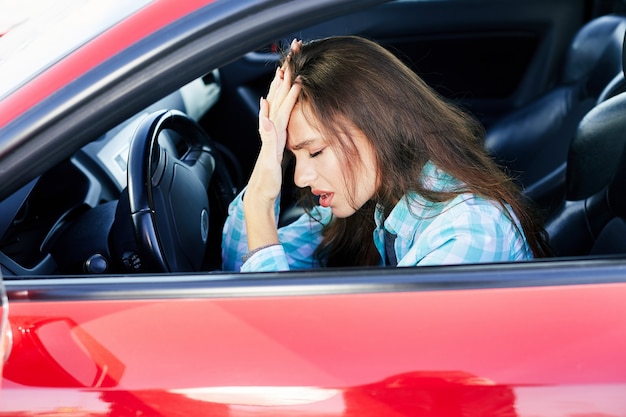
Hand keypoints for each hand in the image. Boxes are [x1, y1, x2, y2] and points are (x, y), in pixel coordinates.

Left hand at [247, 39, 301, 206]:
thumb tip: (265, 119)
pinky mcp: (272, 141)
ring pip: (275, 104)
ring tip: (282, 71)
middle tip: (289, 60)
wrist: (259, 196)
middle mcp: (269, 131)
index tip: (295, 73)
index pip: (282, 107)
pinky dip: (275, 105)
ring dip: (279, 87)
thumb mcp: (269, 164)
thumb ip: (268, 141)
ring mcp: (270, 135)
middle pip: (277, 99)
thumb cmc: (266, 183)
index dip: (289, 91)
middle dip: (283, 79)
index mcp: (273, 134)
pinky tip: (268, 101)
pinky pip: (276, 116)